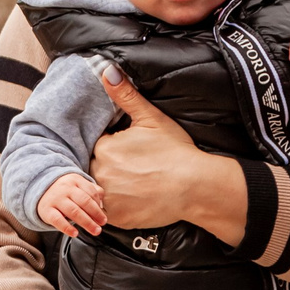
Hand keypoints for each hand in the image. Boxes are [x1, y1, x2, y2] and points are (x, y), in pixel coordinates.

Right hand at [36, 172, 106, 236]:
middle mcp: (65, 188)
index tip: (102, 217)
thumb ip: (92, 191)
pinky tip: (75, 233)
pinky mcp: (46, 210)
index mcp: (75, 180)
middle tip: (102, 224)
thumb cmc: (65, 191)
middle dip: (96, 214)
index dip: (99, 205)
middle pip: (84, 201)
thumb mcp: (77, 186)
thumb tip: (101, 204)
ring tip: (95, 230)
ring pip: (73, 211)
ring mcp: (55, 199)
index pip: (91, 192)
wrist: (40, 190)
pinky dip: (67, 228)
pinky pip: (57, 220)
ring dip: (87, 222)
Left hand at [89, 66, 248, 245]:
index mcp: (104, 148)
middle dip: (106, 165)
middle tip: (132, 167)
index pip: (96, 144)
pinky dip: (116, 205)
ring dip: (108, 186)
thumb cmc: (176, 152)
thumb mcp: (151, 118)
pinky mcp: (117, 218)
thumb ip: (125, 96)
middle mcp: (100, 174)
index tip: (127, 150)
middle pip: (93, 167)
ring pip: (98, 189)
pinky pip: (107, 210)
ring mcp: (108, 198)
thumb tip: (107, 72)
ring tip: (132, 182)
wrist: (195, 186)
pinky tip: (133, 197)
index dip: (110, 145)